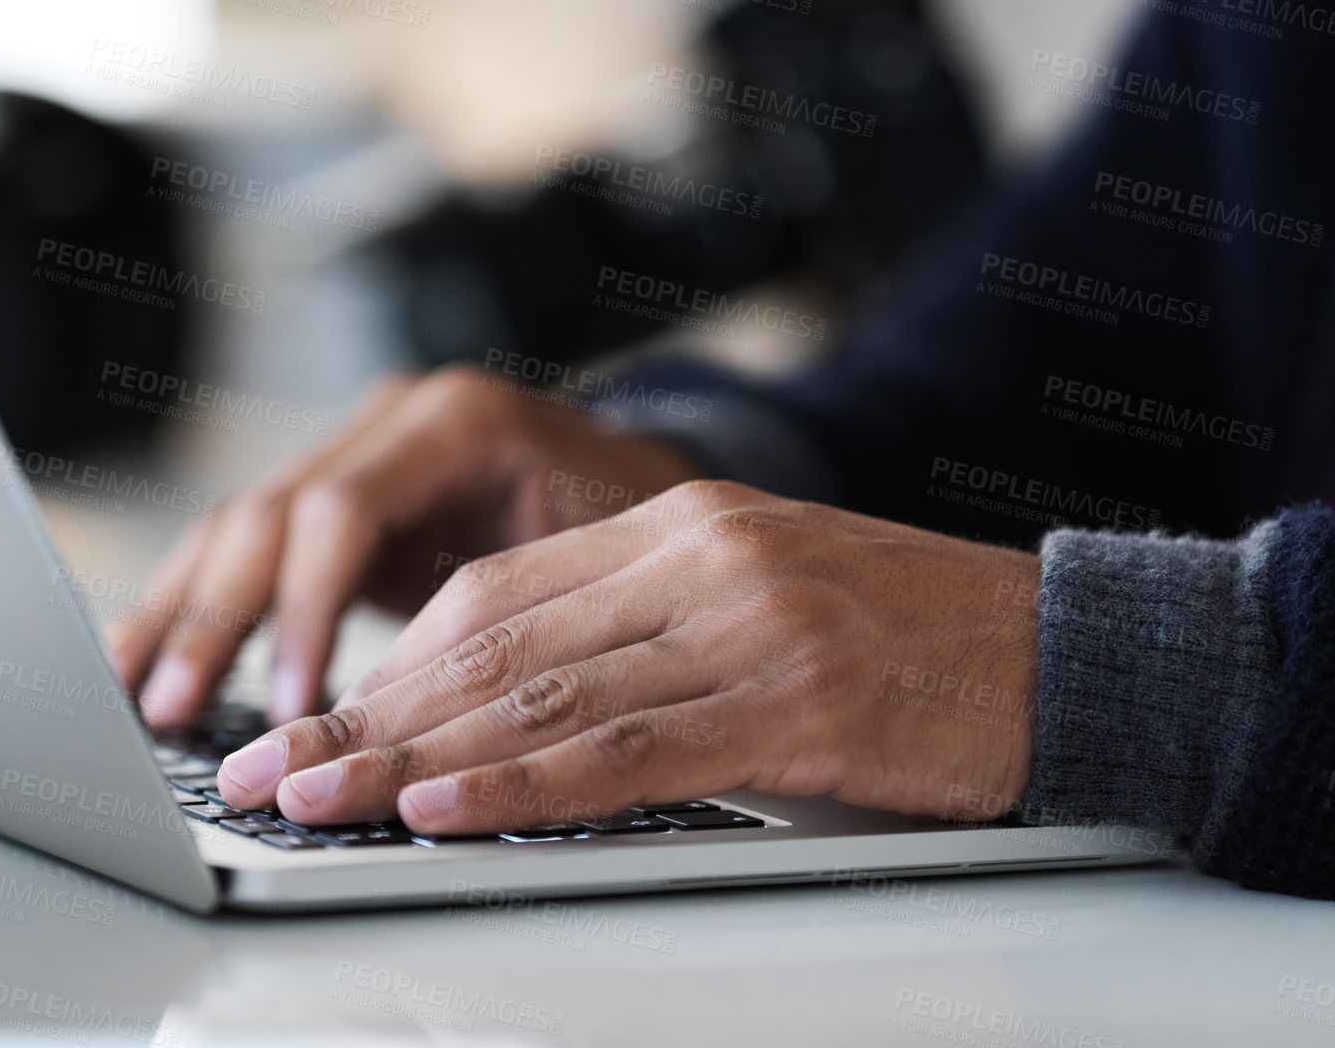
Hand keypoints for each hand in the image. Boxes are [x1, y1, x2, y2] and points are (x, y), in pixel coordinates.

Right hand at [110, 367, 701, 725]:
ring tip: (133, 696)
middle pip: (268, 512)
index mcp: (457, 420)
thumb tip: (410, 722)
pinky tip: (152, 655)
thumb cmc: (627, 524)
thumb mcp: (585, 559)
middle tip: (173, 713)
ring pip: (240, 523)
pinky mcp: (339, 486)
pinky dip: (202, 601)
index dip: (304, 609)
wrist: (636, 475)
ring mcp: (359, 443)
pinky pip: (254, 541)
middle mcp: (393, 417)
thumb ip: (503, 618)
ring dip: (182, 612)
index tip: (291, 702)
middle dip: (215, 619)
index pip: (341, 509)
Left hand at [214, 480, 1041, 832]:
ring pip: (542, 692)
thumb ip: (636, 637)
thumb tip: (500, 711)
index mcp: (681, 524)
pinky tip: (443, 810)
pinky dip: (522, 783)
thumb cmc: (901, 642)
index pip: (495, 590)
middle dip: (369, 710)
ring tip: (318, 798)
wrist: (1059, 650)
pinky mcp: (793, 699)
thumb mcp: (754, 607)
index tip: (318, 715)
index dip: (392, 662)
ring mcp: (745, 623)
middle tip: (274, 765)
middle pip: (493, 638)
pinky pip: (625, 749)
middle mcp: (699, 557)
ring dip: (413, 754)